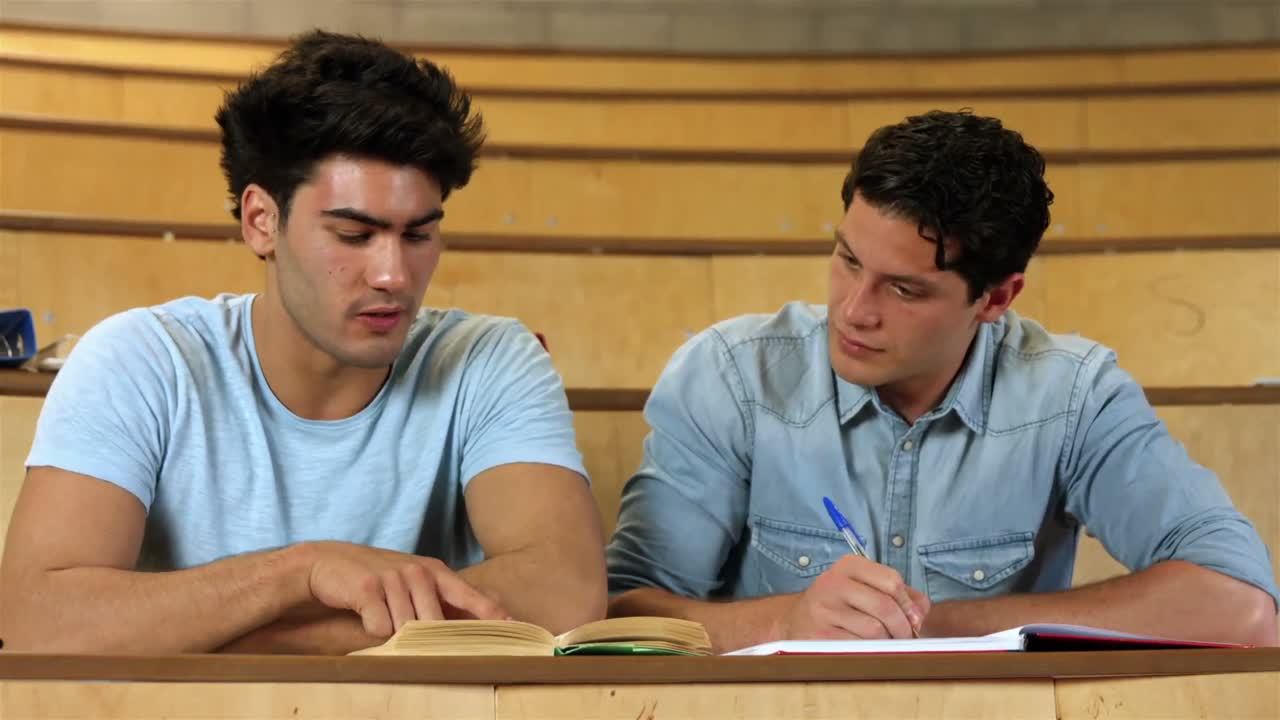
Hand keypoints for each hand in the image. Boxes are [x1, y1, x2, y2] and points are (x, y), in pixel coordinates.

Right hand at [303, 541, 507, 637]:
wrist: (331, 564)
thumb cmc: (381, 579)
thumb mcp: (416, 582)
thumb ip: (445, 598)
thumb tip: (487, 613)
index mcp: (434, 572)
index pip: (467, 595)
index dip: (488, 611)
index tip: (510, 625)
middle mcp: (417, 572)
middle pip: (434, 623)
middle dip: (427, 638)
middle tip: (409, 634)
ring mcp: (394, 578)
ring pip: (406, 628)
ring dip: (394, 633)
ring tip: (381, 616)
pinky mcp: (368, 588)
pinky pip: (380, 627)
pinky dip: (373, 628)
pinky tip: (365, 614)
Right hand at [777, 555, 929, 639]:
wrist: (795, 622)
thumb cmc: (840, 606)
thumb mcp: (865, 589)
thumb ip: (900, 595)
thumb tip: (920, 613)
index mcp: (849, 566)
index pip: (891, 580)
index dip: (908, 603)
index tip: (912, 618)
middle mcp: (833, 582)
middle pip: (885, 606)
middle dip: (903, 628)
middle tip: (905, 639)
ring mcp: (823, 608)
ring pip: (874, 630)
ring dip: (887, 643)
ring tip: (885, 645)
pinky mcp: (819, 634)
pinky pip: (859, 647)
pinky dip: (871, 653)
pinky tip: (868, 652)